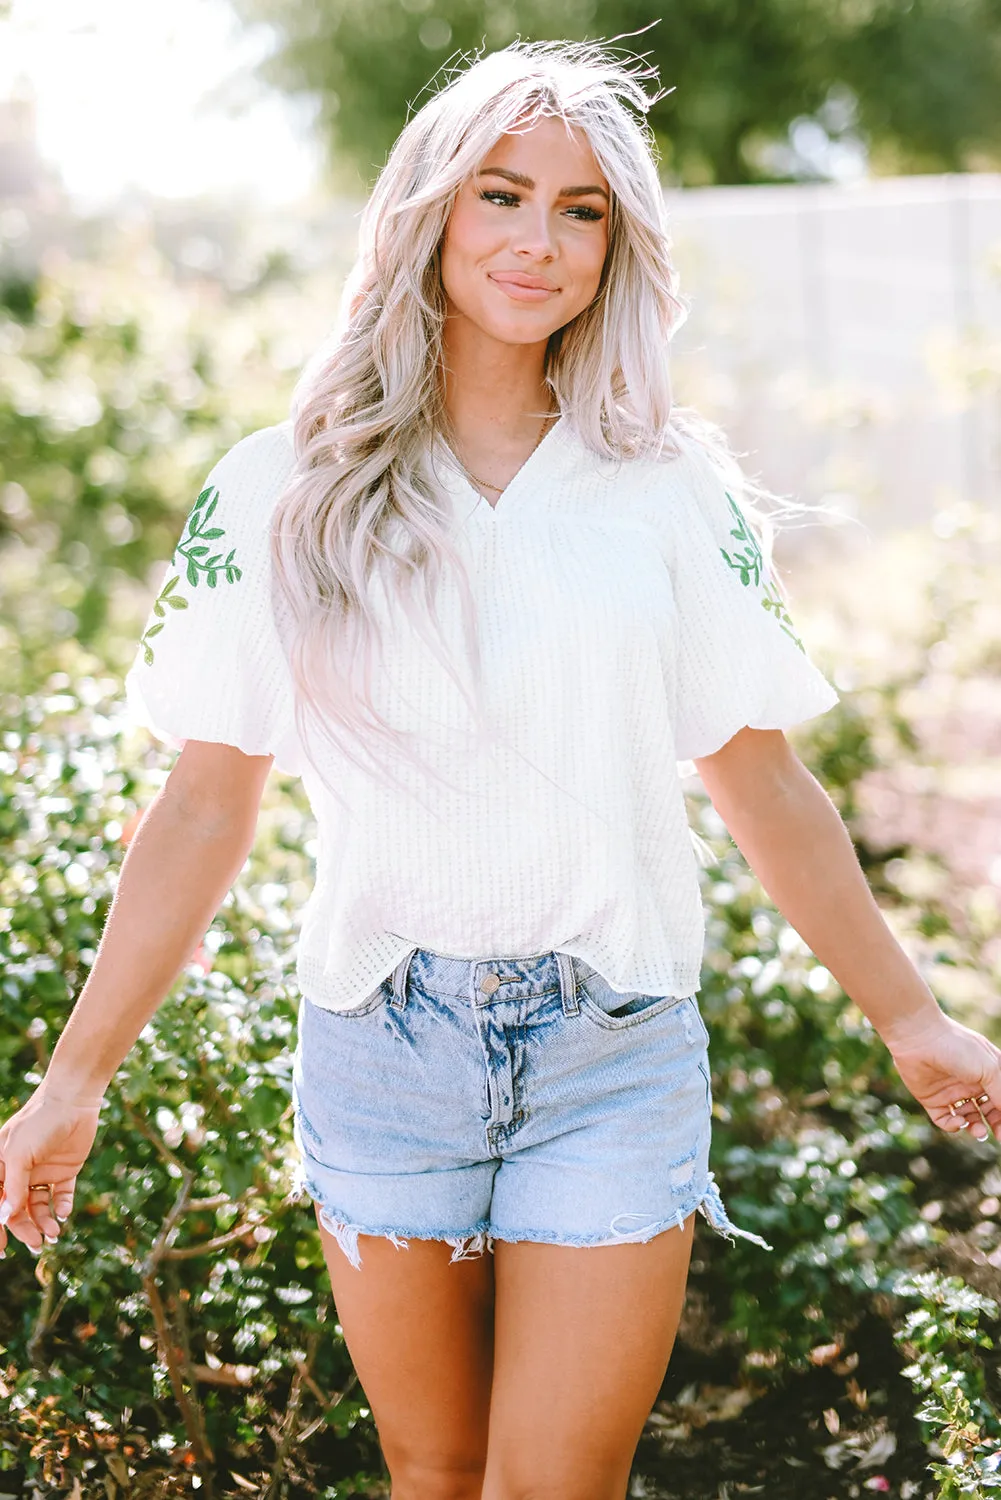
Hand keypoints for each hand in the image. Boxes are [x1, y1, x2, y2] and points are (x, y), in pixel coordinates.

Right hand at [0, 1085, 102, 1253]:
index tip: (1, 1250)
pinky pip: (61, 1195)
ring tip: (54, 1233)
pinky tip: (63, 1212)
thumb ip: (12, 1187)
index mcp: (1, 1167)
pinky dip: (62, 1207)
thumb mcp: (18, 1155)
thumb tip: (3, 1218)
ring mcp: (42, 1172)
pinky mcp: (65, 1170)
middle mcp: (20, 1172)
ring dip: (44, 1222)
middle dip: (25, 1230)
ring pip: (39, 1206)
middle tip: (37, 1245)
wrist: (73, 1100)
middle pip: (18, 1210)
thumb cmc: (38, 1123)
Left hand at [884, 1011, 1000, 1141]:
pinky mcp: (932, 1099)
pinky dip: (953, 1126)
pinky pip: (945, 1119)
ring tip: (978, 1131)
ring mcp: (951, 1091)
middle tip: (997, 1135)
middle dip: (995, 1124)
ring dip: (976, 1127)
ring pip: (968, 1118)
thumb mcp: (989, 1069)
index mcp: (987, 1072)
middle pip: (988, 1111)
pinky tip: (958, 1121)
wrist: (919, 1038)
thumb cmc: (958, 1047)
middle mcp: (970, 1083)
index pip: (1000, 1098)